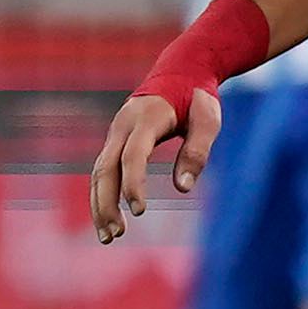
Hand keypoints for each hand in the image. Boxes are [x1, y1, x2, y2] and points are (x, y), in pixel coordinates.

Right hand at [88, 85, 219, 243]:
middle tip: (116, 235)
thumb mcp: (209, 121)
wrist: (180, 71)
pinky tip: (108, 219)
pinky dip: (102, 195)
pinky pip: (102, 171)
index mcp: (145, 118)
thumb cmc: (198, 99)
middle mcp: (122, 126)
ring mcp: (115, 133)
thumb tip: (183, 189)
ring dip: (100, 205)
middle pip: (105, 168)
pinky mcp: (115, 142)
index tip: (141, 211)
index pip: (132, 156)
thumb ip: (197, 152)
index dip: (133, 183)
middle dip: (107, 203)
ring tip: (109, 237)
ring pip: (99, 173)